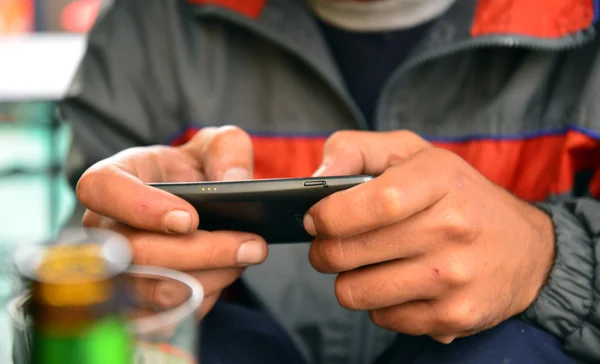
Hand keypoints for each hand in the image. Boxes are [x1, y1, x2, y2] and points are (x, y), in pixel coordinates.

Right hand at [76, 126, 267, 317]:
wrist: (195, 207)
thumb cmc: (194, 172)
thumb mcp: (216, 146)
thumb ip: (228, 150)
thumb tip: (234, 183)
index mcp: (111, 180)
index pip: (102, 190)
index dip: (141, 207)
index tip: (191, 218)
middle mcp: (104, 230)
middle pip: (138, 252)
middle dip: (204, 251)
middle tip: (251, 244)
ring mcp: (115, 272)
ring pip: (159, 289)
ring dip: (213, 276)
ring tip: (246, 255)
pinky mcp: (135, 304)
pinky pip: (170, 315)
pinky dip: (207, 297)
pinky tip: (226, 274)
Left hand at [305, 130, 554, 342]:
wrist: (528, 250)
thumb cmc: (456, 195)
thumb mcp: (413, 152)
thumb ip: (356, 150)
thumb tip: (315, 180)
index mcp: (440, 179)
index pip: (376, 201)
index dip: (330, 214)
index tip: (314, 219)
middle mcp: (452, 228)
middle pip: (349, 251)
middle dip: (324, 250)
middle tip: (331, 244)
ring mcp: (454, 277)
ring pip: (355, 292)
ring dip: (348, 280)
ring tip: (366, 264)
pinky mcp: (453, 316)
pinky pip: (381, 318)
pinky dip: (378, 303)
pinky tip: (398, 284)